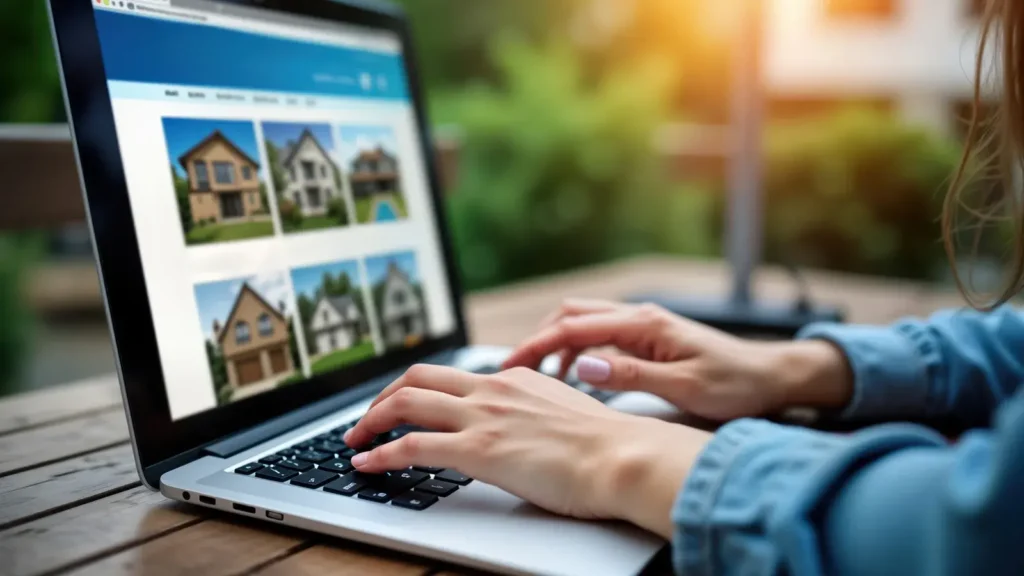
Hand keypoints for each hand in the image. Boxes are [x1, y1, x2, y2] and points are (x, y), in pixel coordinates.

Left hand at [344, 365, 711, 538]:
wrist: (623, 456)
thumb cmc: (608, 445)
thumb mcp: (565, 413)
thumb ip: (536, 412)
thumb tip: (526, 426)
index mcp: (514, 379)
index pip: (452, 375)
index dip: (418, 388)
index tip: (403, 403)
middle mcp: (492, 389)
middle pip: (418, 378)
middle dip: (383, 397)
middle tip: (367, 418)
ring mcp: (483, 416)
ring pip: (406, 404)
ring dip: (371, 421)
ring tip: (354, 440)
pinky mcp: (477, 450)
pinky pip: (412, 446)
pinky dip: (380, 454)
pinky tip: (367, 464)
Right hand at [503, 300, 852, 420]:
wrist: (771, 378)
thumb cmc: (736, 384)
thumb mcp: (684, 387)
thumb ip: (631, 376)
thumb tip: (583, 365)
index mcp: (645, 324)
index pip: (573, 328)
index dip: (535, 346)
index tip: (509, 367)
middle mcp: (641, 317)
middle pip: (571, 315)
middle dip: (537, 338)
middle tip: (514, 370)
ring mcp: (644, 325)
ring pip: (584, 322)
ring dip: (556, 343)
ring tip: (537, 376)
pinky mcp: (648, 338)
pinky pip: (601, 335)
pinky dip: (577, 350)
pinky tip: (574, 375)